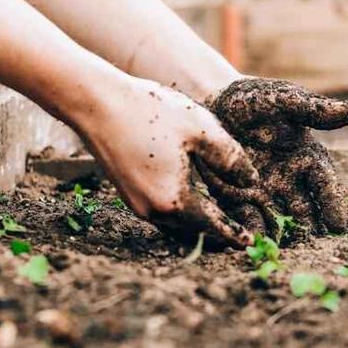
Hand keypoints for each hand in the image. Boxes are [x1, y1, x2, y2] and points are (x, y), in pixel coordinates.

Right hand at [74, 77, 257, 247]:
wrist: (96, 103)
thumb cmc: (150, 111)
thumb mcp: (201, 129)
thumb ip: (230, 158)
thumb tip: (251, 181)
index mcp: (175, 200)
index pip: (213, 225)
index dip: (233, 234)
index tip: (250, 244)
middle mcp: (153, 211)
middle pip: (193, 231)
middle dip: (216, 234)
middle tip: (239, 236)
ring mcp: (137, 204)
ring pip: (176, 224)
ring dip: (198, 224)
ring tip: (220, 221)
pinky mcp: (128, 193)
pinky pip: (162, 212)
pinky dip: (181, 212)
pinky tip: (192, 201)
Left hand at [201, 77, 347, 236]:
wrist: (214, 103)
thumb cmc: (255, 100)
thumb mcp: (285, 101)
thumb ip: (316, 110)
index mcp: (307, 159)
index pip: (324, 185)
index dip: (332, 204)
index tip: (339, 225)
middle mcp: (290, 181)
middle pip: (305, 211)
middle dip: (311, 231)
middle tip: (315, 250)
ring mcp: (265, 193)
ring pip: (279, 221)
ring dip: (284, 237)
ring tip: (287, 253)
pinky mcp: (238, 199)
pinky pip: (248, 219)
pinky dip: (252, 232)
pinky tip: (254, 243)